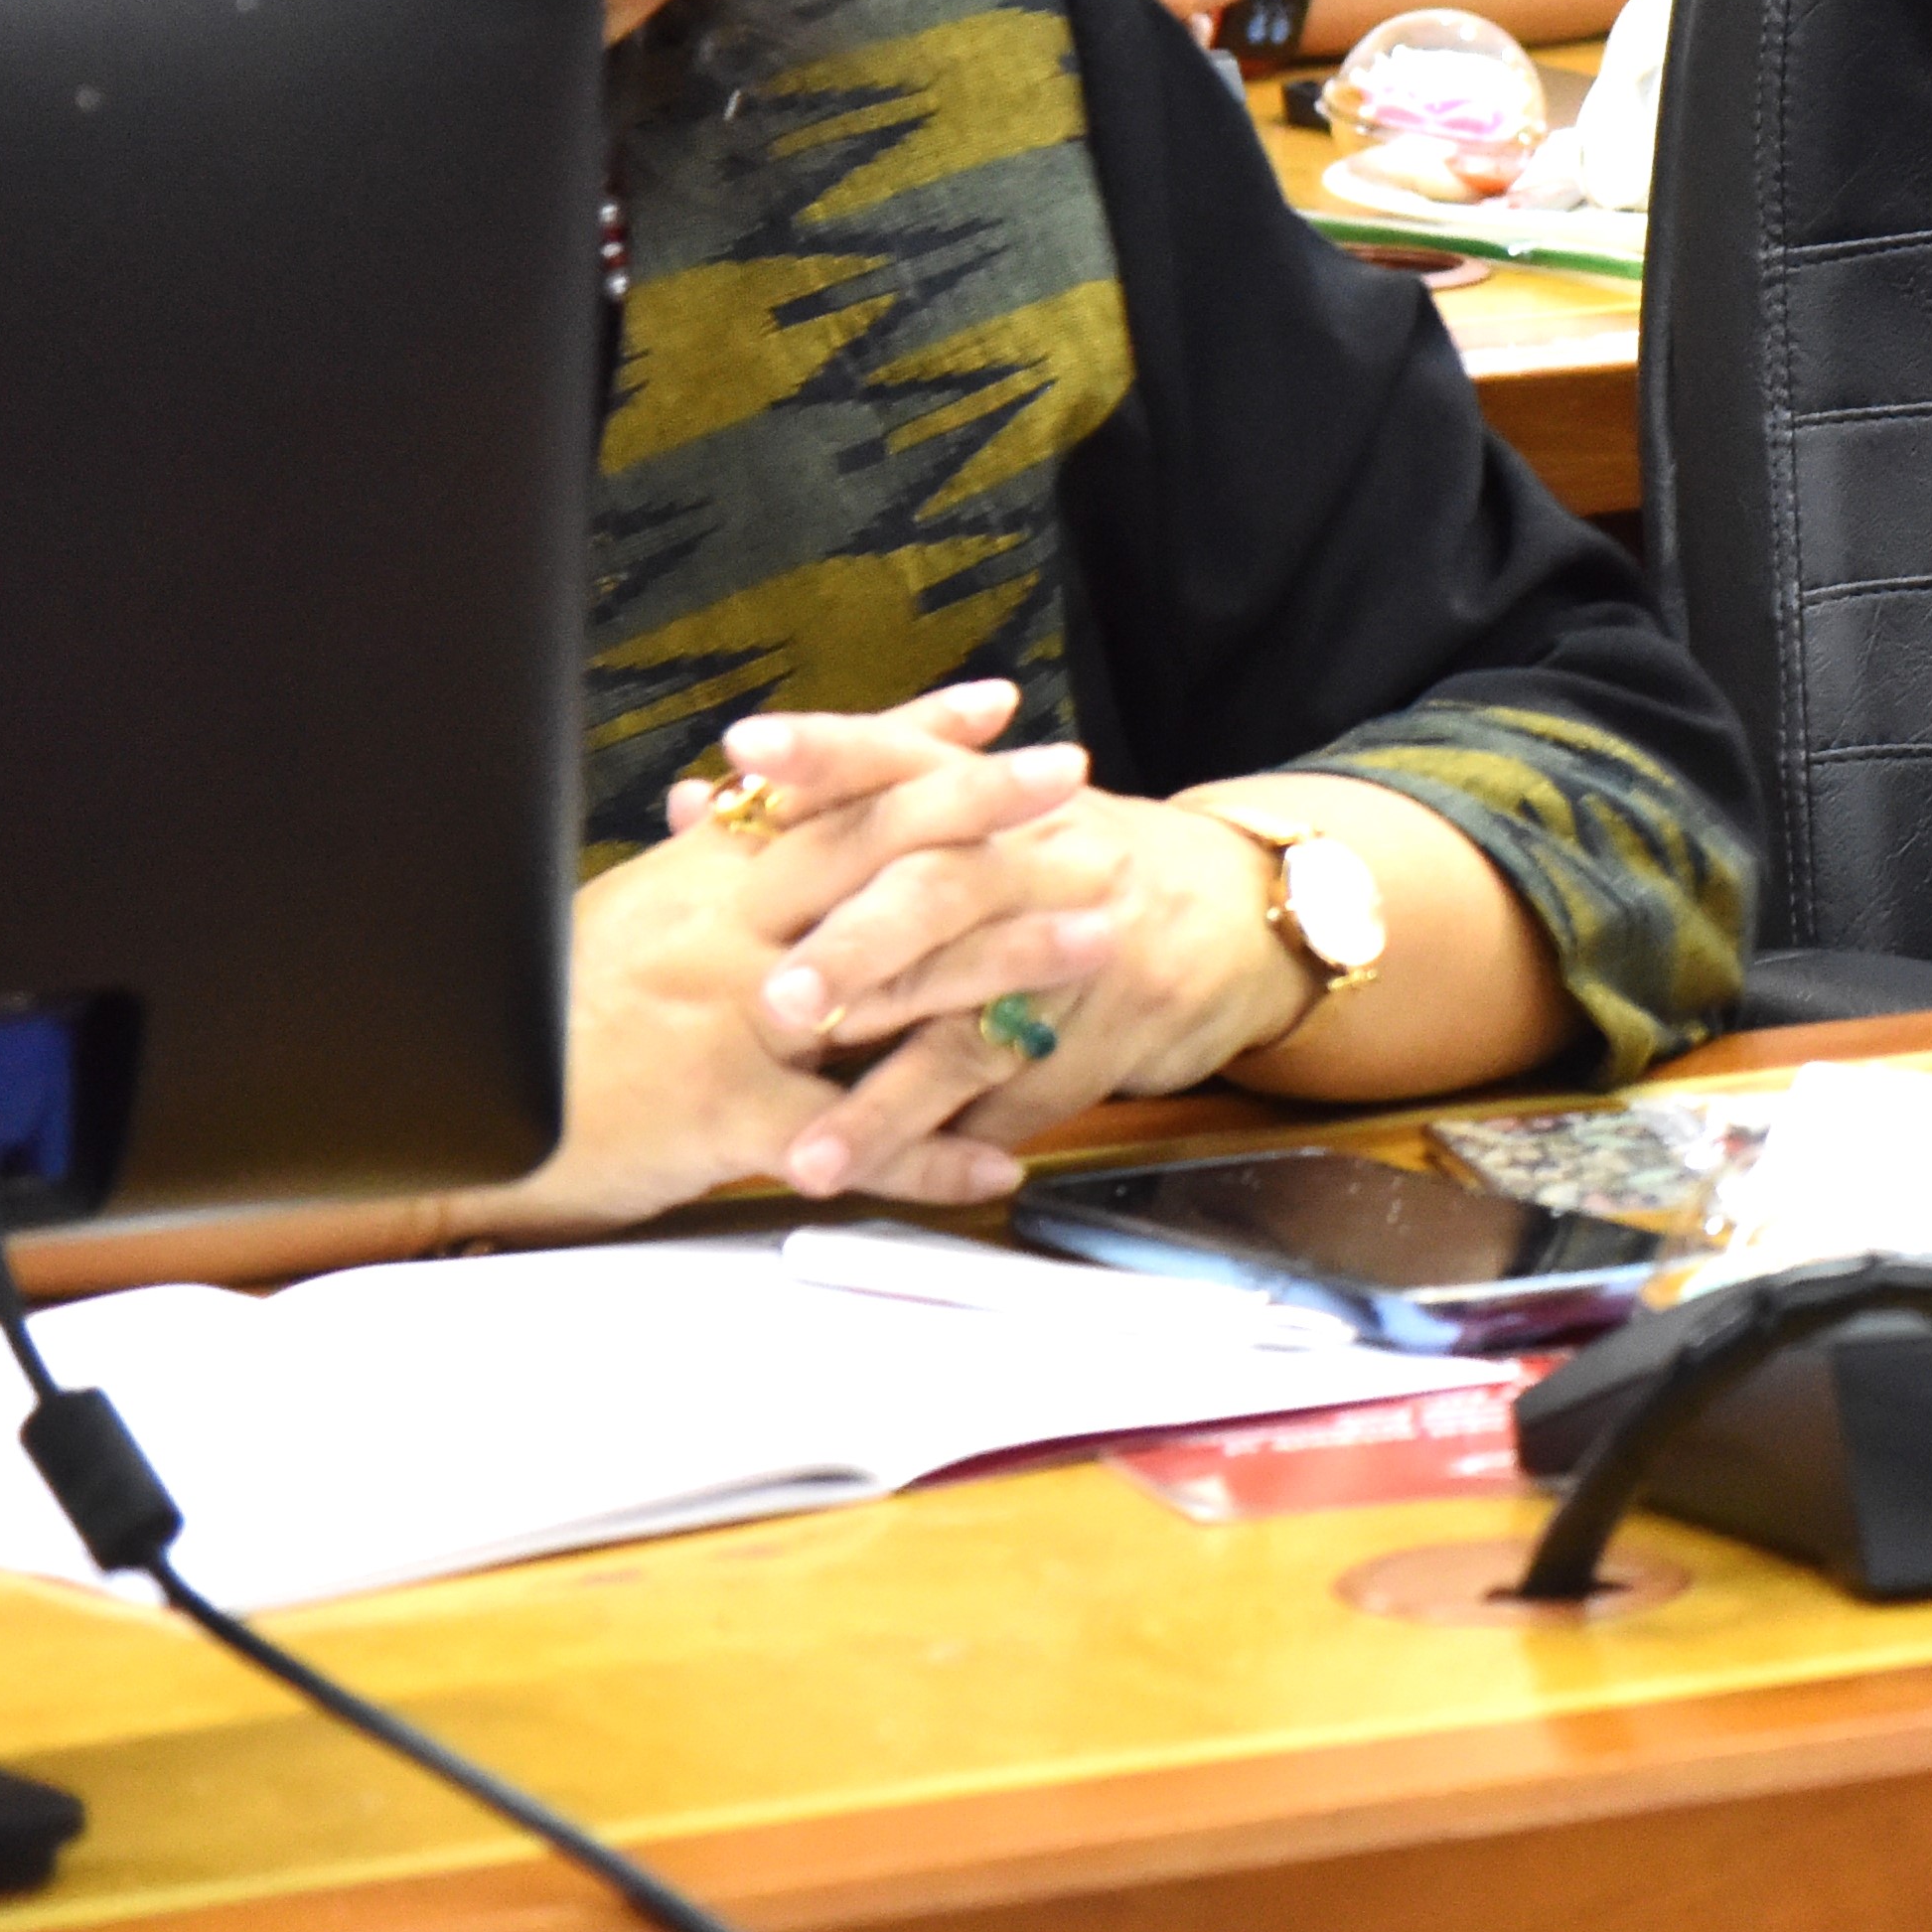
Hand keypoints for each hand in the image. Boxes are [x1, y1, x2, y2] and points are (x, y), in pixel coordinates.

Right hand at [476, 689, 1108, 1230]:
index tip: (1000, 706)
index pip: (824, 790)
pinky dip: (928, 1156)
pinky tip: (999, 1164)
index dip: (913, 742)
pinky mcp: (723, 1117)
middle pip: (873, 851)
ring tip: (1103, 940)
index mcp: (702, 880)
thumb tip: (740, 801)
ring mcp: (729, 1023)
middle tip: (1080, 782)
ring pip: (891, 980)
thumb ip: (702, 869)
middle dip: (985, 811)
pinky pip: (847, 1138)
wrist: (454, 1121)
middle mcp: (724, 934)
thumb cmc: (541, 1018)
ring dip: (1006, 961)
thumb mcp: (623, 919)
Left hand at [788, 785, 1324, 1181]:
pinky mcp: (1122, 1028)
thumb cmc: (1063, 865)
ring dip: (890, 1104)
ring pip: (978, 1028)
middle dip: (860, 951)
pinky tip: (898, 1182)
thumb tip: (689, 808)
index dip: (829, 752)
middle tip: (778, 1004)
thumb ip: (841, 818)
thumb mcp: (977, 819)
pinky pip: (1026, 1098)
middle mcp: (1041, 858)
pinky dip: (958, 1145)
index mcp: (991, 800)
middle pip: (944, 892)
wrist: (1241, 908)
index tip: (744, 749)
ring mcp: (1091, 945)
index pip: (903, 758)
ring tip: (811, 1162)